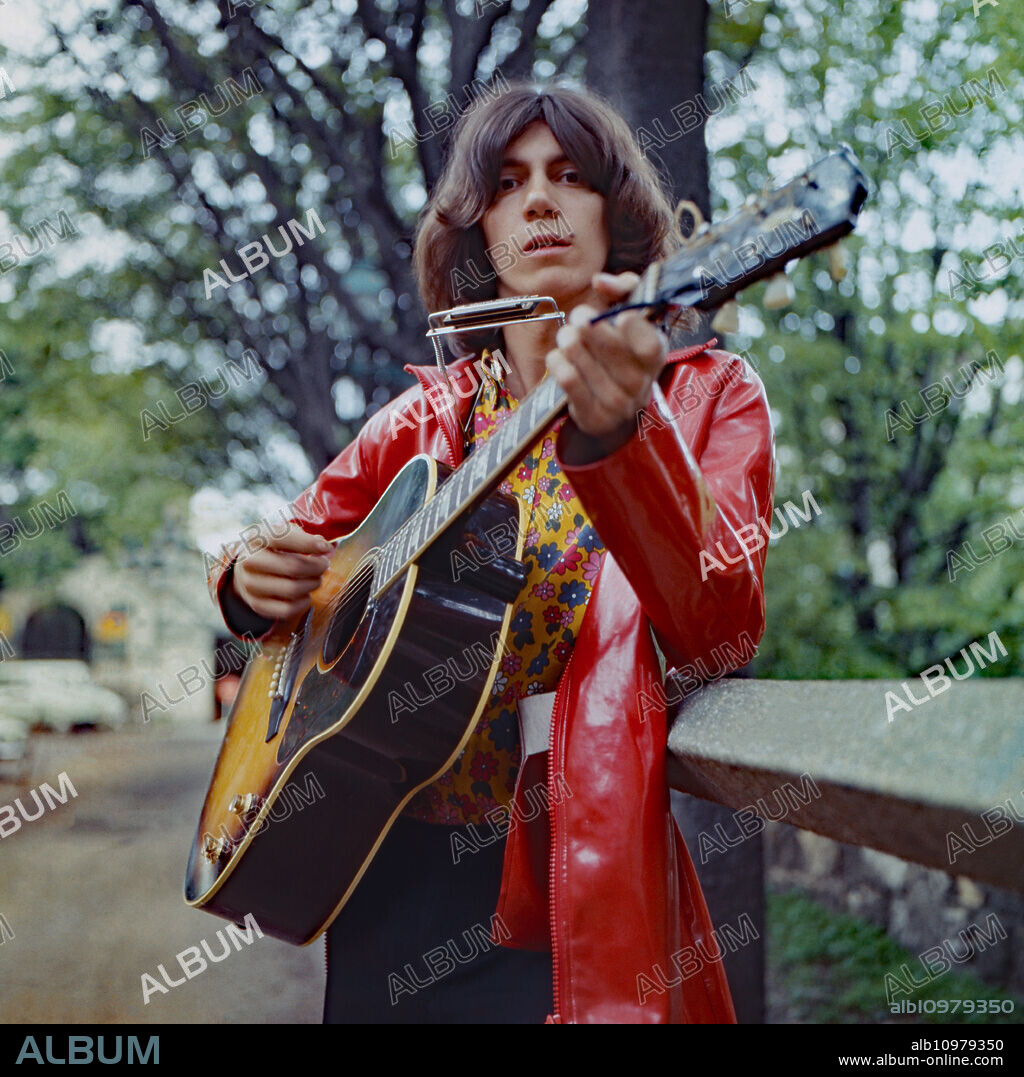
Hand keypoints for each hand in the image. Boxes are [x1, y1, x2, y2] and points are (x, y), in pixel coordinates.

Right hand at [231, 522, 333, 623]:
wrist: (245, 570)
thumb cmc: (271, 550)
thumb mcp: (282, 535)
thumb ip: (303, 537)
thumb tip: (324, 548)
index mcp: (256, 539)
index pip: (283, 537)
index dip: (309, 543)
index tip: (326, 548)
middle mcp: (249, 561)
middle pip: (293, 567)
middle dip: (317, 567)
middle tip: (323, 564)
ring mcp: (251, 585)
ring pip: (293, 590)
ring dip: (312, 584)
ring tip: (315, 578)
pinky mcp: (257, 604)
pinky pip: (288, 609)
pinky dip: (304, 603)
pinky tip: (305, 594)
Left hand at [545, 271, 667, 444]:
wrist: (609, 405)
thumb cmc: (618, 351)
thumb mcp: (627, 316)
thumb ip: (621, 289)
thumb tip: (600, 281)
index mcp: (655, 356)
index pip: (651, 347)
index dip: (637, 331)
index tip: (621, 315)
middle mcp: (641, 384)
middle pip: (616, 356)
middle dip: (592, 330)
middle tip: (579, 315)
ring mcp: (618, 406)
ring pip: (588, 369)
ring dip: (571, 345)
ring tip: (566, 335)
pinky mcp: (595, 418)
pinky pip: (570, 384)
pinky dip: (559, 363)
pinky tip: (559, 356)